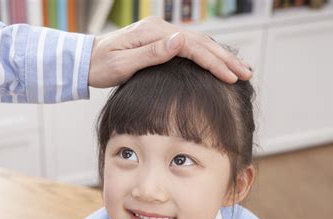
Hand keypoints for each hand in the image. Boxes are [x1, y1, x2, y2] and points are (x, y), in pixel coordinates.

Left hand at [88, 16, 252, 87]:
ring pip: (197, 43)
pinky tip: (217, 62)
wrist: (86, 60)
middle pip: (200, 42)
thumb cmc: (101, 66)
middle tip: (246, 74)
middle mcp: (160, 28)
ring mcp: (160, 32)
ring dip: (219, 56)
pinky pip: (188, 46)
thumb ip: (152, 53)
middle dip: (225, 59)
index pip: (192, 46)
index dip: (214, 62)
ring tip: (239, 69)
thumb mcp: (122, 64)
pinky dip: (206, 55)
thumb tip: (180, 40)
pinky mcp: (159, 39)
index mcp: (153, 32)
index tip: (231, 76)